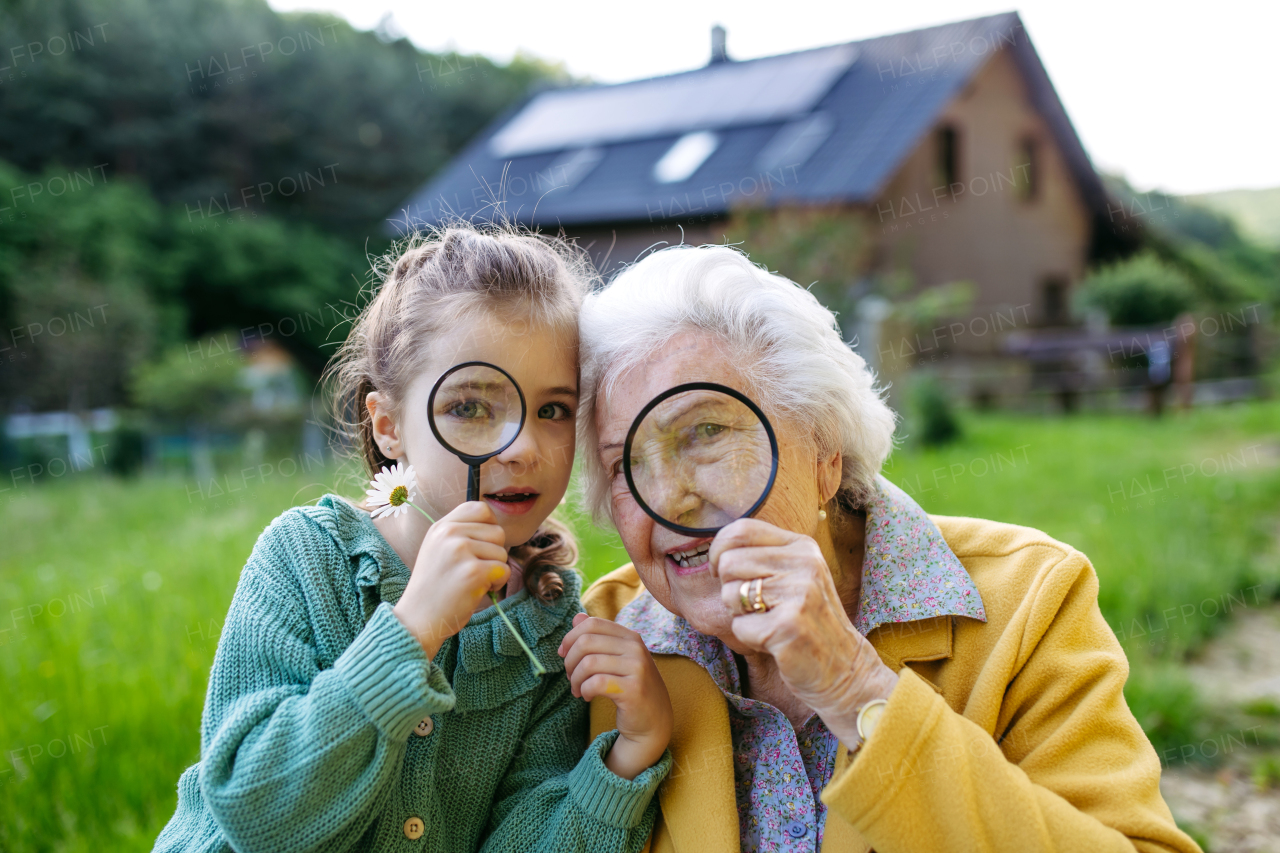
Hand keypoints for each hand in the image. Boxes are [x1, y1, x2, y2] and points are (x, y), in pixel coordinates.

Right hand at [393, 501, 508, 657]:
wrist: (417, 619)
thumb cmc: (434, 587)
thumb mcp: (438, 549)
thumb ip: (460, 533)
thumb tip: (496, 526)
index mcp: (441, 526)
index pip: (481, 508)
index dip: (490, 527)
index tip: (481, 546)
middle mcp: (449, 533)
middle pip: (498, 532)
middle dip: (493, 554)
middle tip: (473, 571)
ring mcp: (460, 551)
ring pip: (502, 553)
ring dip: (494, 571)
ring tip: (471, 582)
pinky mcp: (472, 572)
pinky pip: (503, 570)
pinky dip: (496, 584)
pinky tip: (476, 591)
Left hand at [558, 613, 672, 779]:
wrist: (654, 721)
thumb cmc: (631, 688)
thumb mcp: (616, 659)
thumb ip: (598, 637)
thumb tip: (577, 617)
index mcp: (630, 637)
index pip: (592, 624)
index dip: (571, 637)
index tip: (563, 654)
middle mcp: (636, 648)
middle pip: (586, 642)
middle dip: (570, 661)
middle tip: (570, 677)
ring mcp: (637, 668)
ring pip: (588, 663)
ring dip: (575, 679)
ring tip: (577, 689)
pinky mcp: (633, 690)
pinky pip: (596, 683)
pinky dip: (584, 690)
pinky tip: (587, 696)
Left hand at [708, 518, 897, 745]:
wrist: (844, 668)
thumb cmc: (808, 621)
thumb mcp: (795, 576)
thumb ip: (762, 556)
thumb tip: (714, 548)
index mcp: (802, 546)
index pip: (741, 529)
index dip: (719, 550)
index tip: (722, 572)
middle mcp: (804, 564)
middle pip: (729, 563)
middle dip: (729, 589)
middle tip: (755, 607)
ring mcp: (799, 595)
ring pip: (730, 594)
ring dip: (740, 615)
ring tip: (769, 622)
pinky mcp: (789, 627)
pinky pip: (739, 626)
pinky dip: (749, 638)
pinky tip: (774, 642)